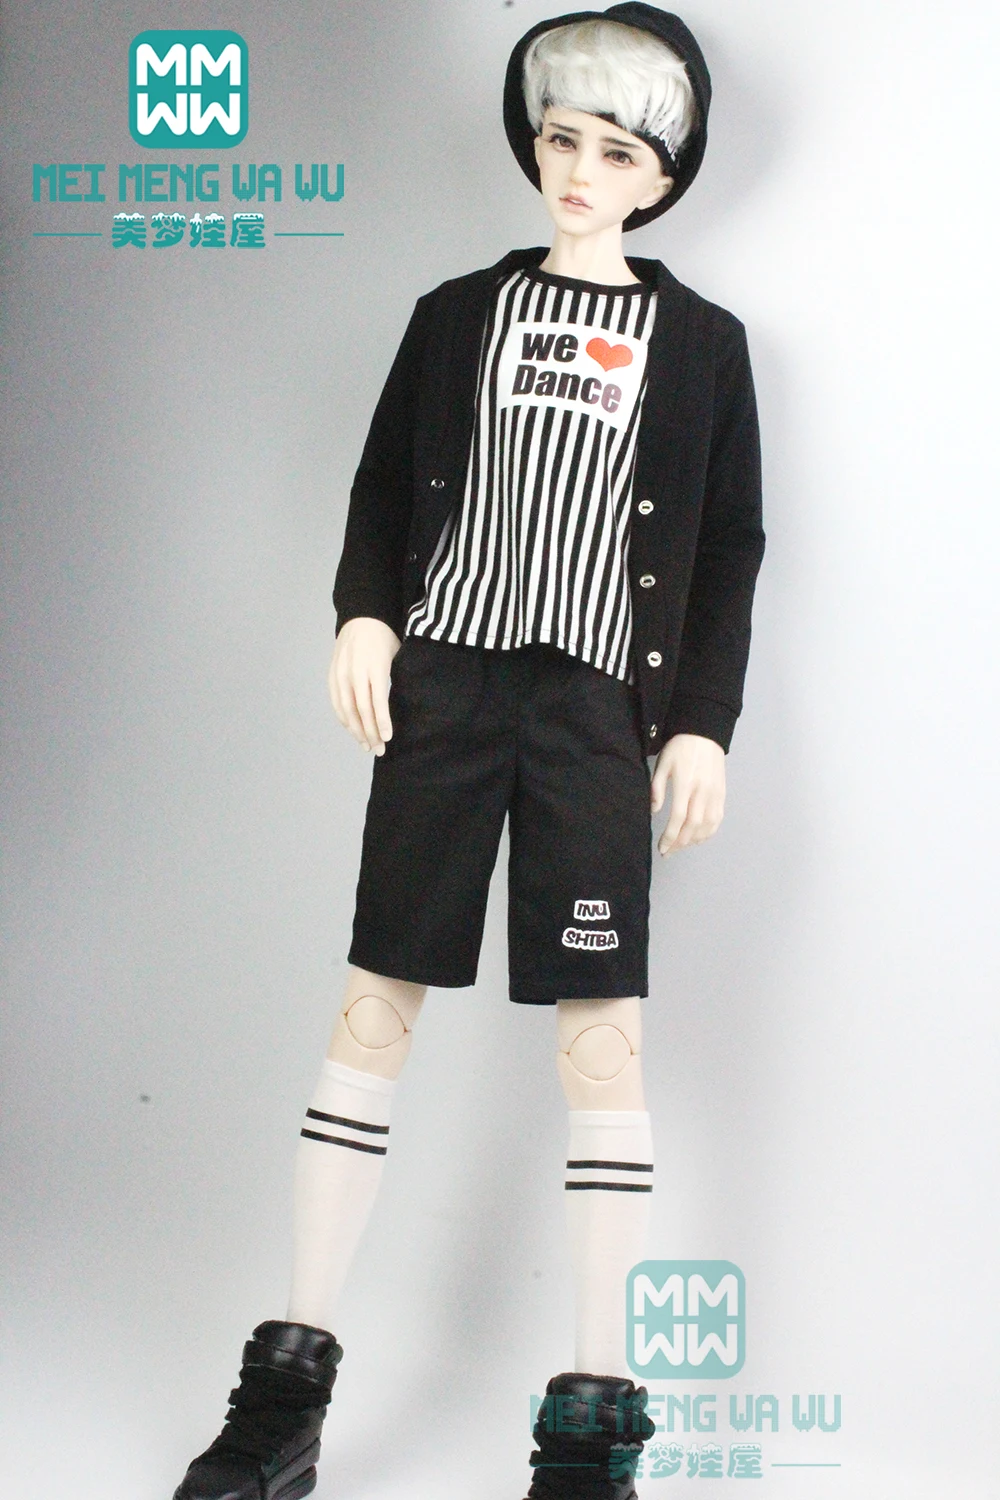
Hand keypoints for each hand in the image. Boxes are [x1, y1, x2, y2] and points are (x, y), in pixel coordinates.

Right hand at [328, 617, 400, 754]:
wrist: (362, 617)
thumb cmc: (385, 638)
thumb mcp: (397, 655)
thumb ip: (396, 679)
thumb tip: (405, 705)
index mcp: (375, 668)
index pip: (377, 702)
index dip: (382, 722)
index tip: (388, 738)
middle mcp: (355, 672)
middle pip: (361, 710)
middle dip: (370, 733)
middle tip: (379, 750)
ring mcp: (341, 674)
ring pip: (346, 709)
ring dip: (356, 730)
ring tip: (366, 745)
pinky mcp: (332, 675)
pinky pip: (336, 702)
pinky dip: (344, 718)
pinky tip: (353, 730)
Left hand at [650, 733, 725, 856]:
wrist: (705, 733)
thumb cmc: (680, 748)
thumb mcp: (663, 764)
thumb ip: (657, 789)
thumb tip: (654, 811)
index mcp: (685, 783)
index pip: (678, 818)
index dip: (670, 836)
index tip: (662, 847)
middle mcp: (702, 791)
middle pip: (693, 826)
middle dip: (680, 843)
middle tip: (668, 852)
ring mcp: (715, 793)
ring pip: (708, 825)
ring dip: (694, 840)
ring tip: (681, 846)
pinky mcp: (722, 794)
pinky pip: (718, 819)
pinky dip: (709, 832)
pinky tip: (698, 838)